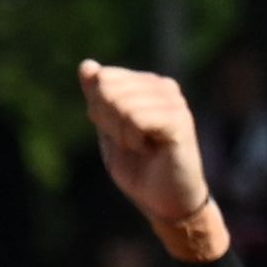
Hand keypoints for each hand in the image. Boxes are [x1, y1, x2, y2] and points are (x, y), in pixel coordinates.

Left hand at [77, 60, 218, 245]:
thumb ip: (97, 98)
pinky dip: (133, 140)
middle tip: (130, 143)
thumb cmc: (138, 167)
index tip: (118, 133)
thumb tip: (86, 65)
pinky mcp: (179, 120)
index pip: (103, 78)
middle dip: (108, 122)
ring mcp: (174, 101)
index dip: (99, 112)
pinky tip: (151, 150)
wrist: (163, 200)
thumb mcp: (108, 130)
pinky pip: (136, 118)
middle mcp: (165, 86)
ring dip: (122, 135)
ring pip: (122, 104)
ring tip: (142, 148)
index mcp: (148, 84)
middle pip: (110, 89)